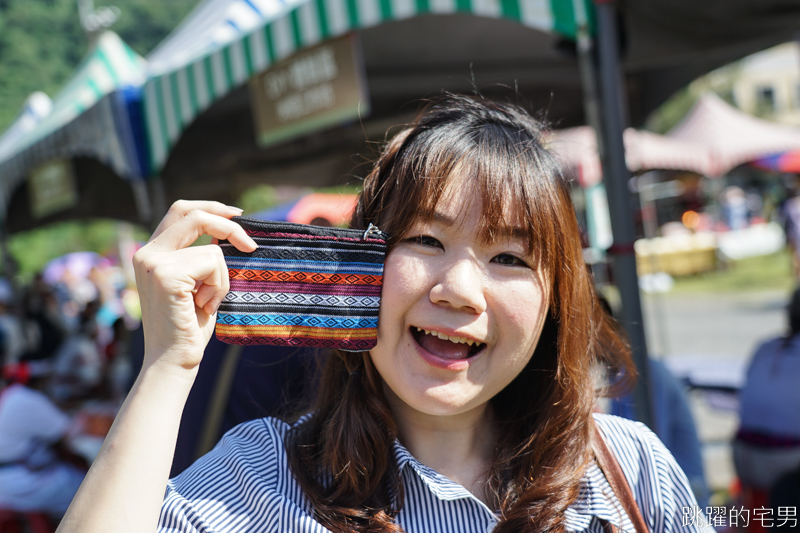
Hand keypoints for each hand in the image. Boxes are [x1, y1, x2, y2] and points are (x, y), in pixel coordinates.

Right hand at [133, 201, 256, 374]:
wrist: (174, 359)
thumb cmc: (190, 326)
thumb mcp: (196, 283)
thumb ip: (201, 256)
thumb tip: (227, 233)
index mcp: (151, 253)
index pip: (180, 211)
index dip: (210, 207)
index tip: (237, 214)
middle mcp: (146, 253)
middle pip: (193, 214)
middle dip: (228, 226)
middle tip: (250, 246)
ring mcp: (153, 262)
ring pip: (212, 250)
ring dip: (222, 279)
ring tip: (207, 303)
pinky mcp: (166, 275)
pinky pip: (213, 264)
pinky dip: (218, 287)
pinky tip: (203, 307)